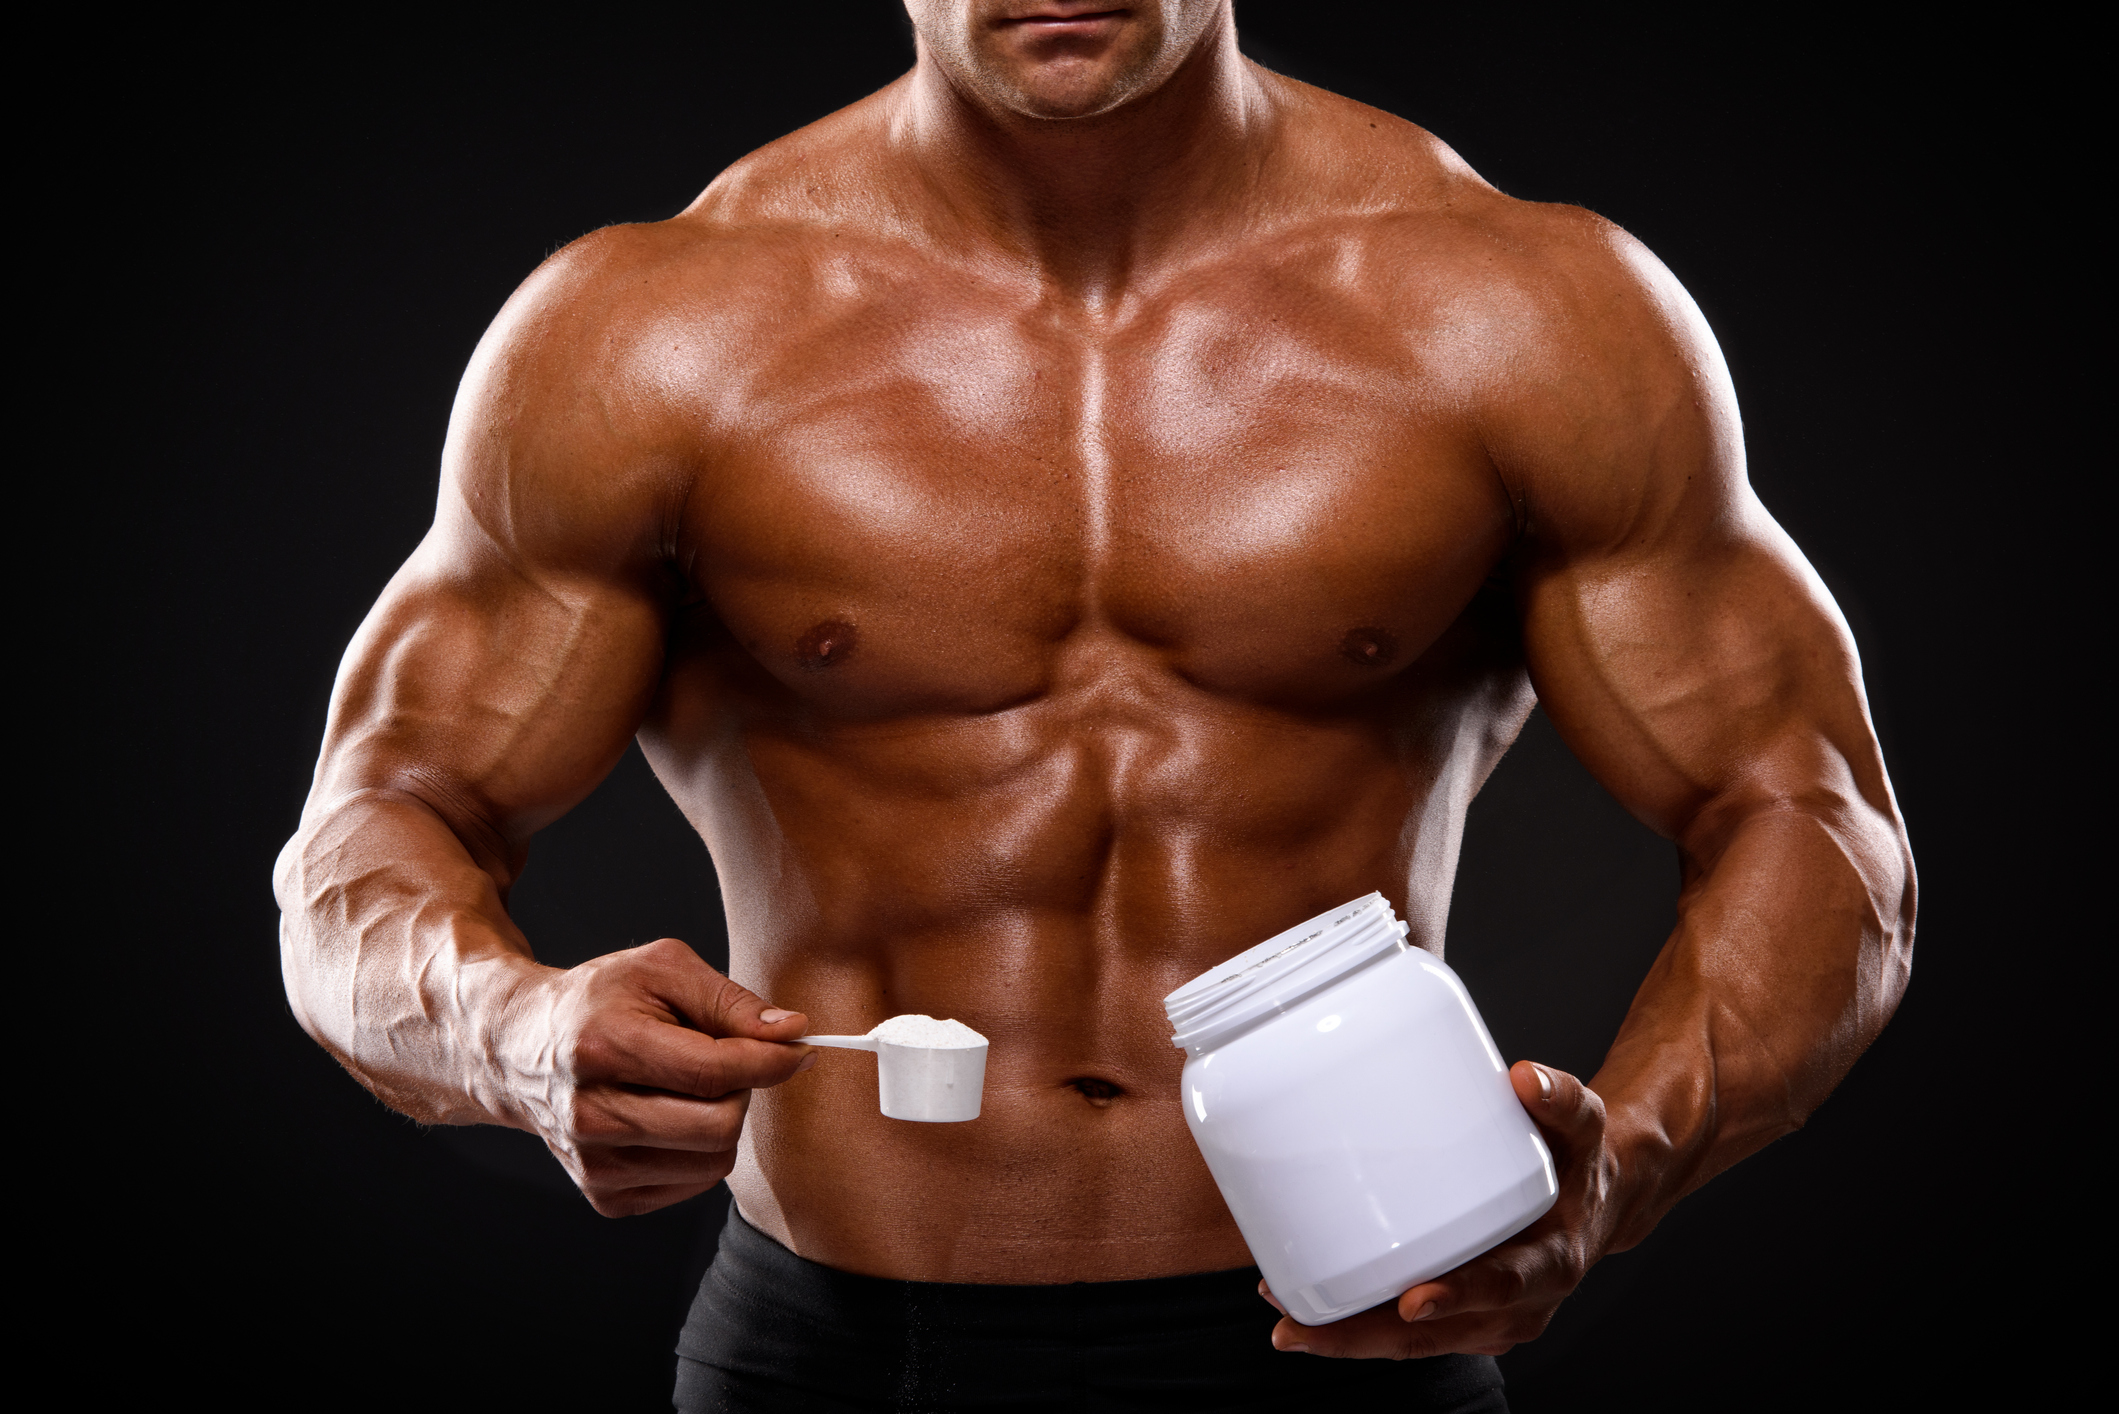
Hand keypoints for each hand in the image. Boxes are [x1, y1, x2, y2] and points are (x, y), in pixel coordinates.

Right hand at [493, 938, 814, 1216]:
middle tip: (727, 1061)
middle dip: (742, 1090)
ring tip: (689, 1086)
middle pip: (717, 1127)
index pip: (712, 1071)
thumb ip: (731, 1001)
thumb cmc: (598, 1001)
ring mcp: (593, 1163)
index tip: (798, 1048)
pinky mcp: (603, 1195)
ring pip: (712, 1161)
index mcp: (602, 1046)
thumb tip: (791, 1034)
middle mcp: (590, 1114)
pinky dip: (699, 1150)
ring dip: (722, 1120)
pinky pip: (693, 1184)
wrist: (518, 1050)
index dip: (771, 1061)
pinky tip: (668, 1114)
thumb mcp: (662, 969)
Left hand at [1262, 1060, 1621, 1357]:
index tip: (1414, 1298)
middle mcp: (1518, 1306)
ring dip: (1348, 1339)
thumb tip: (1526, 1078)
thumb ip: (1559, 1100)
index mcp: (1549, 1262)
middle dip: (1364, 1336)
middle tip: (1299, 1327)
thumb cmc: (1579, 1163)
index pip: (1502, 1286)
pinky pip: (1409, 1337)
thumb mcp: (1582, 1126)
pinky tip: (1311, 1311)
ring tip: (1287, 1320)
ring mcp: (1488, 1321)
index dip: (1460, 1295)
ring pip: (1413, 1345)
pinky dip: (1360, 1329)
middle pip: (1436, 1335)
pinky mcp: (1463, 1322)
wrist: (1597, 1202)